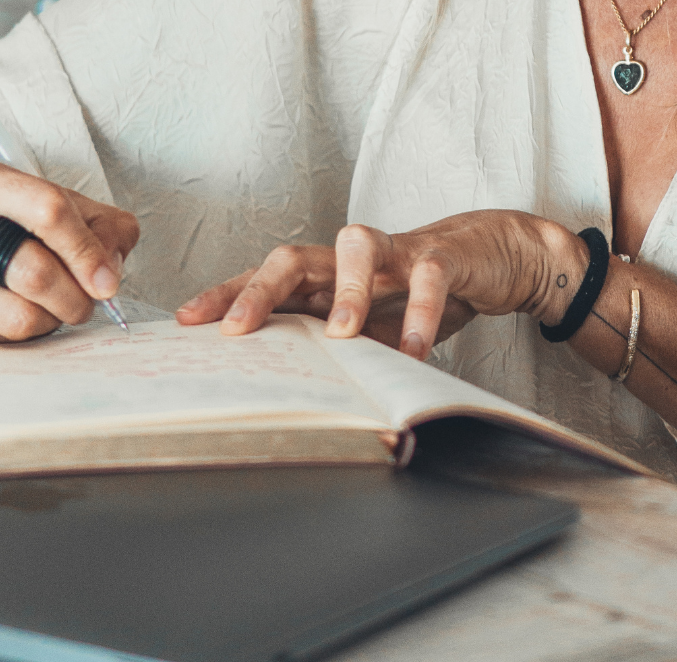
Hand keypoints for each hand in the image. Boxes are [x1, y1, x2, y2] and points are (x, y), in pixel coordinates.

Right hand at [0, 157, 138, 355]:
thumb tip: (108, 273)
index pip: (48, 211)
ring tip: (47, 307)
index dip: (87, 252)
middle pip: (35, 272)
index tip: (107, 282)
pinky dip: (19, 335)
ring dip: (50, 320)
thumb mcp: (55, 209)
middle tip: (84, 303)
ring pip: (20, 315)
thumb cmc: (0, 229)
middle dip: (76, 298)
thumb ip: (102, 229)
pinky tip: (10, 314)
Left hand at [176, 210, 585, 358]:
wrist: (491, 255)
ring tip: (339, 336)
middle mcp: (350, 257)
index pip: (264, 279)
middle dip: (258, 289)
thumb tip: (297, 397)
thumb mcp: (372, 328)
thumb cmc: (417, 292)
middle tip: (236, 329)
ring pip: (357, 248)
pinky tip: (412, 348)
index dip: (225, 295)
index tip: (186, 322)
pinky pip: (426, 278)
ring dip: (345, 291)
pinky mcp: (441, 256)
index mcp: (327, 276)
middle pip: (293, 256)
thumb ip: (336, 352)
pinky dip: (419, 312)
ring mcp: (395, 252)